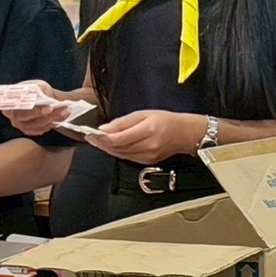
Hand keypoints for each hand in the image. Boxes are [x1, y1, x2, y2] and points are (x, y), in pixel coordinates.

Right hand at [2, 81, 74, 137]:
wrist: (47, 99)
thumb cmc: (39, 90)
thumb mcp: (37, 85)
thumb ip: (33, 88)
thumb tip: (31, 93)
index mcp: (9, 101)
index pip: (11, 105)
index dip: (20, 103)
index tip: (31, 101)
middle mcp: (12, 116)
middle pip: (22, 117)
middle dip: (37, 113)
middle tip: (50, 108)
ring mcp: (20, 125)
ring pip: (35, 124)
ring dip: (50, 117)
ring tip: (64, 110)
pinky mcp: (30, 131)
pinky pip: (41, 129)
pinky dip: (52, 123)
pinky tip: (62, 116)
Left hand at [86, 110, 205, 165]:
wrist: (185, 134)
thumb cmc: (165, 120)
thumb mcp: (144, 114)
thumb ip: (124, 122)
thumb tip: (104, 129)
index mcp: (148, 130)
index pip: (119, 138)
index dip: (103, 138)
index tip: (91, 133)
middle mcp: (148, 146)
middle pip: (118, 148)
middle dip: (102, 143)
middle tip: (90, 137)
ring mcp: (148, 157)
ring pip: (121, 155)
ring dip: (107, 149)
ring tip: (98, 141)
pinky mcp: (147, 163)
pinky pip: (127, 158)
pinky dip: (117, 152)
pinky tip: (111, 146)